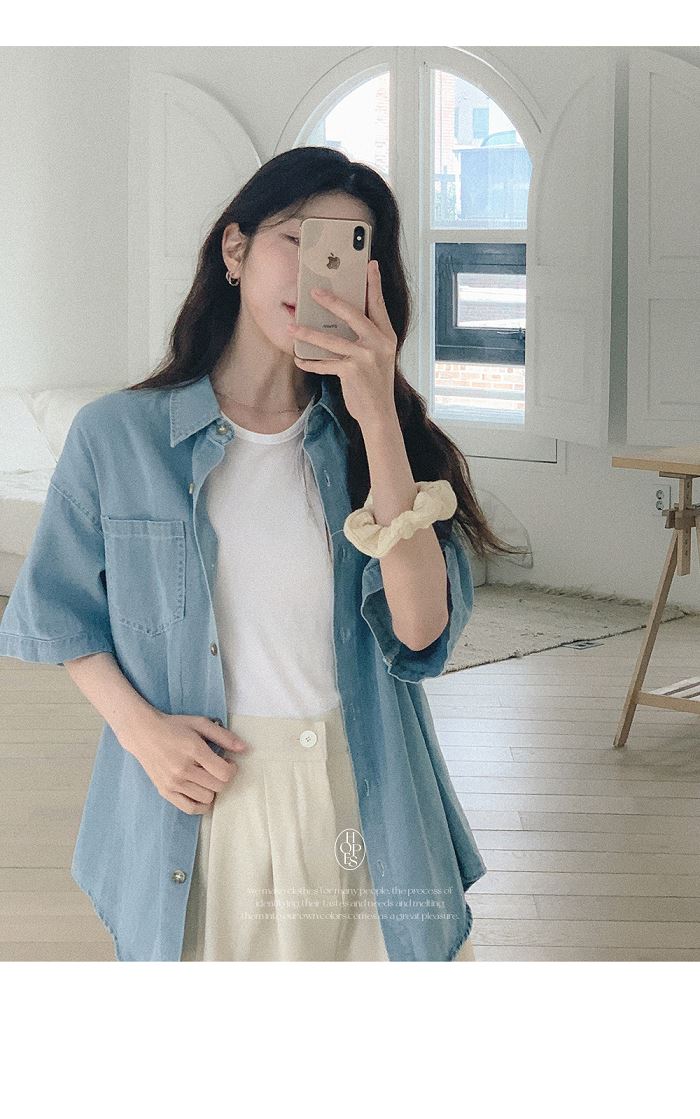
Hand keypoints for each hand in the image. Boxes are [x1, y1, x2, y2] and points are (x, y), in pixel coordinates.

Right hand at [122, 711, 248, 814]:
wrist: (143, 733)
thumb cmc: (174, 726)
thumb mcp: (200, 724)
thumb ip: (224, 736)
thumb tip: (245, 749)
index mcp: (193, 750)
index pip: (224, 773)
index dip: (232, 769)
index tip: (228, 762)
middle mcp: (183, 769)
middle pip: (218, 786)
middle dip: (223, 778)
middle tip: (217, 768)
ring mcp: (173, 783)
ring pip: (207, 798)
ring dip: (212, 789)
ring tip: (206, 777)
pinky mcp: (165, 791)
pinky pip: (190, 808)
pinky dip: (201, 805)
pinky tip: (202, 793)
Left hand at [288, 258, 397, 428]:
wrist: (379, 413)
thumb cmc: (375, 384)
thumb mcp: (379, 356)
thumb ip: (368, 337)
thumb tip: (345, 320)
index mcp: (387, 336)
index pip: (378, 305)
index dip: (374, 284)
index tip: (370, 265)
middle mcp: (378, 344)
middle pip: (352, 314)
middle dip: (331, 301)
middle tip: (314, 291)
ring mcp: (365, 357)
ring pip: (331, 340)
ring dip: (308, 334)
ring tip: (292, 328)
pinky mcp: (352, 372)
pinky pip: (325, 363)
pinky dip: (310, 362)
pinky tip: (299, 359)